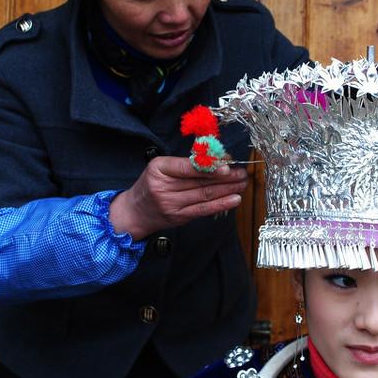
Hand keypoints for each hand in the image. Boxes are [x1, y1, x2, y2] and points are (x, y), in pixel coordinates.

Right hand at [108, 156, 248, 241]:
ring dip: (227, 189)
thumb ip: (184, 163)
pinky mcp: (179, 217)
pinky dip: (221, 204)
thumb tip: (216, 159)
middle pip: (199, 182)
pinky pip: (203, 210)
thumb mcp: (160, 167)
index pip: (187, 167)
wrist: (134, 211)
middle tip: (242, 173)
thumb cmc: (151, 184)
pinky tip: (234, 199)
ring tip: (242, 183)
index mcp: (159, 169)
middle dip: (225, 177)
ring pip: (205, 195)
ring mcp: (171, 205)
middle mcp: (164, 188)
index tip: (227, 166)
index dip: (209, 167)